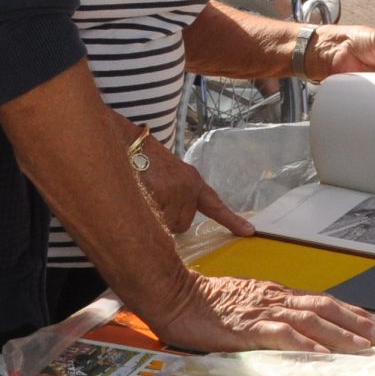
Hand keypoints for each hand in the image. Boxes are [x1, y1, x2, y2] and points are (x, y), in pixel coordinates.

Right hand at [132, 128, 253, 238]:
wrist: (126, 143)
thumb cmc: (141, 162)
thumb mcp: (167, 174)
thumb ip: (176, 195)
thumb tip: (174, 224)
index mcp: (192, 180)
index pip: (214, 204)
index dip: (231, 220)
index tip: (248, 232)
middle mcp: (189, 186)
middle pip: (183, 224)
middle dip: (169, 219)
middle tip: (154, 199)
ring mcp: (177, 191)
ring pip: (169, 226)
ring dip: (157, 219)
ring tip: (145, 196)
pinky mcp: (163, 195)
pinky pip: (157, 221)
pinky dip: (147, 215)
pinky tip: (141, 197)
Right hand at [143, 273, 374, 353]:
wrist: (173, 294)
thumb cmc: (203, 302)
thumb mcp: (243, 307)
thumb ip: (267, 318)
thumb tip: (292, 333)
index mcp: (274, 294)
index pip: (320, 301)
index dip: (349, 312)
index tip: (371, 323)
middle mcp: (274, 298)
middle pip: (324, 307)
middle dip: (356, 322)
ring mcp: (261, 311)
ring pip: (310, 320)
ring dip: (339, 334)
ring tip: (361, 347)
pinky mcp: (246, 326)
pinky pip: (280, 334)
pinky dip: (303, 344)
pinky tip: (319, 354)